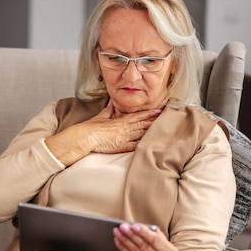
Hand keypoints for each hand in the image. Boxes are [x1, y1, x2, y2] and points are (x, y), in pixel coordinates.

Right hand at [45, 101, 160, 165]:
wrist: (85, 137)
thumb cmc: (90, 128)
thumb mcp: (99, 117)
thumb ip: (107, 111)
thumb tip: (110, 103)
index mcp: (120, 121)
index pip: (137, 116)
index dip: (148, 113)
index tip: (158, 111)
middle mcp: (124, 128)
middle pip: (142, 124)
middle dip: (154, 122)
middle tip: (166, 119)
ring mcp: (124, 138)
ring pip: (141, 134)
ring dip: (151, 132)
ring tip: (162, 130)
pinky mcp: (121, 147)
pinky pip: (135, 146)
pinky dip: (143, 144)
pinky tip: (151, 144)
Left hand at [113, 223, 192, 250]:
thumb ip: (161, 239)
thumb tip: (149, 227)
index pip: (155, 241)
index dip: (144, 233)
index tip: (135, 226)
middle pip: (143, 246)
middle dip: (131, 235)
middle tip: (122, 226)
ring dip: (124, 241)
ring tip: (117, 232)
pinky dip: (123, 249)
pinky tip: (118, 241)